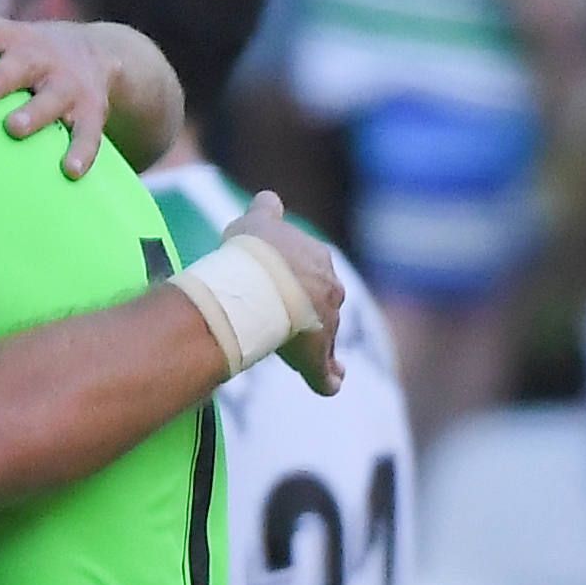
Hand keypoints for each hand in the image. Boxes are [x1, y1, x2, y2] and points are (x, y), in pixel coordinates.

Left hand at [0, 3, 114, 175]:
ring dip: (34, 113)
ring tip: (14, 128)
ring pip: (52, 98)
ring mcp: (67, 85)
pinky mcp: (92, 112)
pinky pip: (89, 133)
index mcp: (10, 38)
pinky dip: (81, 151)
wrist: (98, 54)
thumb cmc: (22, 48)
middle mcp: (39, 57)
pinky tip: (70, 171)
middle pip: (19, 63)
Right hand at [168, 196, 344, 393]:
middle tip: (289, 323)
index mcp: (317, 259)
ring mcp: (327, 324)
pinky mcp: (316, 356)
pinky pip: (326, 374)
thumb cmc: (254, 251)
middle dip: (313, 313)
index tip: (285, 287)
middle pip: (324, 304)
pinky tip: (329, 384)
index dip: (299, 280)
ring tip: (307, 359)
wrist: (259, 281)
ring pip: (327, 336)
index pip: (313, 271)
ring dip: (321, 346)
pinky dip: (328, 380)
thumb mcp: (256, 220)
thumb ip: (265, 211)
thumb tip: (268, 200)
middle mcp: (331, 289)